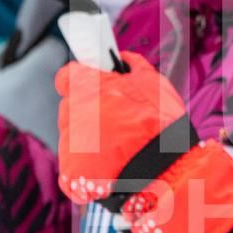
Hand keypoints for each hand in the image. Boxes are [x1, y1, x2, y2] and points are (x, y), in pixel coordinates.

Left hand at [54, 52, 188, 204]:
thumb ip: (132, 66)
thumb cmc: (160, 125)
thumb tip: (123, 59)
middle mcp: (71, 114)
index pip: (68, 77)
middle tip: (118, 119)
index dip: (84, 80)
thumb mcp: (153, 82)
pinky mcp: (70, 173)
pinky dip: (92, 167)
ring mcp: (68, 145)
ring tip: (122, 147)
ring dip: (93, 139)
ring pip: (76, 137)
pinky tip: (115, 166)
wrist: (164, 171)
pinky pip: (77, 165)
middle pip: (73, 108)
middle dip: (91, 111)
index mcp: (85, 87)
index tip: (96, 85)